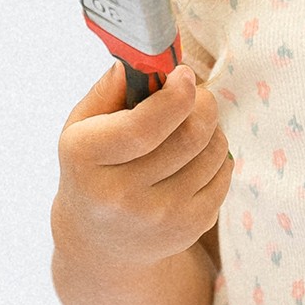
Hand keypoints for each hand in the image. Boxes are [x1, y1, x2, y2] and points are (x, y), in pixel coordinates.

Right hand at [53, 61, 230, 271]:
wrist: (100, 241)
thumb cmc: (92, 169)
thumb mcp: (81, 128)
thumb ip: (107, 91)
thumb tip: (140, 63)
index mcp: (87, 159)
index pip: (144, 126)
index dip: (176, 95)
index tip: (184, 75)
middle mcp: (121, 195)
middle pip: (189, 135)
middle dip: (202, 103)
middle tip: (196, 95)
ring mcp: (159, 216)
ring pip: (212, 152)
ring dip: (212, 128)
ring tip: (193, 125)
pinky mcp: (189, 227)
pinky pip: (223, 174)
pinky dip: (218, 156)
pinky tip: (196, 156)